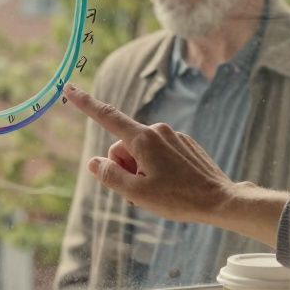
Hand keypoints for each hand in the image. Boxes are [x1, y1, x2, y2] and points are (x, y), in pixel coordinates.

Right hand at [63, 83, 243, 225]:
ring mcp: (173, 136)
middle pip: (123, 145)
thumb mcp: (136, 194)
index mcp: (144, 139)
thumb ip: (110, 175)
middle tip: (140, 192)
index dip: (85, 104)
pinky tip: (172, 186)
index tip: (69, 89)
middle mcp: (158, 131)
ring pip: (141, 152)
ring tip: (158, 192)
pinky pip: (159, 153)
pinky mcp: (185, 145)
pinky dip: (156, 169)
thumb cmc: (178, 199)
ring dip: (141, 170)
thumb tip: (95, 162)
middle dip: (124, 167)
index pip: (107, 116)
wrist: (220, 200)